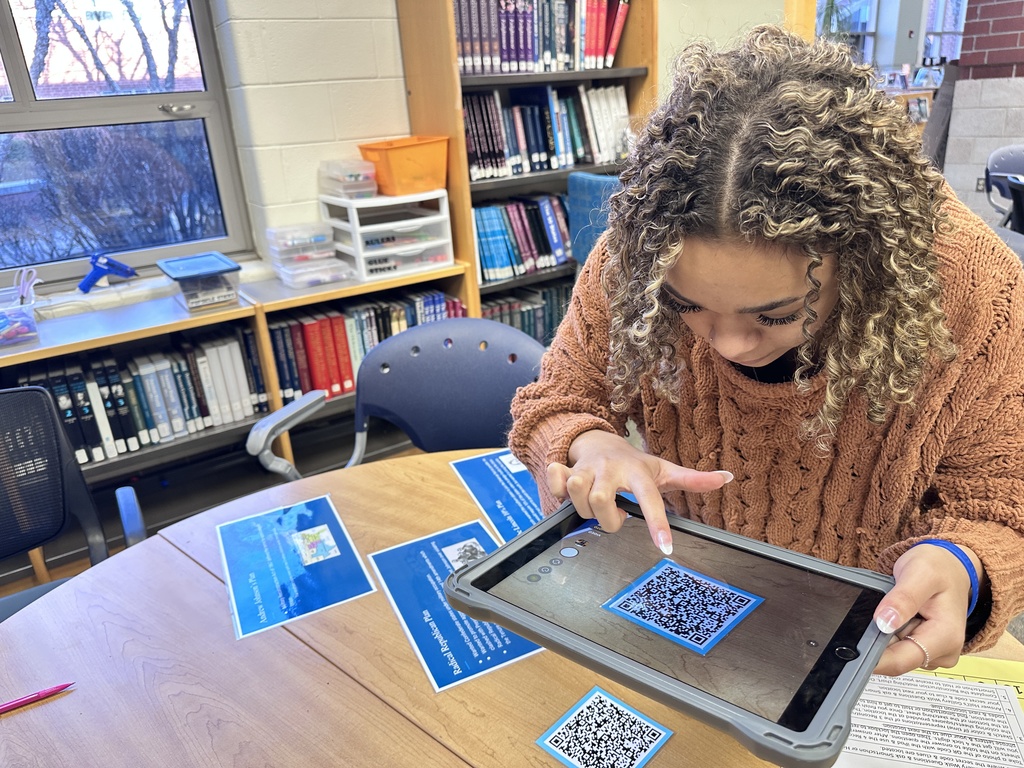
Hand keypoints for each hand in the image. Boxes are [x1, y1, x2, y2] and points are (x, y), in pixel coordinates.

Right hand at [547, 430, 732, 553]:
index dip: (657, 525)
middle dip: (607, 517)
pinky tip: (571, 493)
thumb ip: (692, 479)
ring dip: (586, 509)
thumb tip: (726, 478)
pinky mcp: (565, 468)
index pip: (650, 499)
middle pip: (602, 500)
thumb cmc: (633, 464)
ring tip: (597, 505)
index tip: (665, 549)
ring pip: (578, 494)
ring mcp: (586, 467)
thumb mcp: (663, 471)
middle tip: (615, 514)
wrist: (599, 441)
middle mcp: (611, 468)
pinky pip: (556, 483)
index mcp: (638, 472)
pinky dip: (559, 492)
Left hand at [872, 542, 980, 674]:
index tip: (850, 651)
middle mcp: (942, 652)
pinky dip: (888, 631)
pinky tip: (894, 614)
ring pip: (892, 652)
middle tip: (875, 610)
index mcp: (946, 637)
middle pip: (894, 658)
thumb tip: (884, 622)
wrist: (949, 567)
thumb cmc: (939, 568)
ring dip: (883, 633)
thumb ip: (903, 598)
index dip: (873, 659)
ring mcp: (932, 652)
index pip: (901, 661)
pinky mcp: (922, 647)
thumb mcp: (921, 573)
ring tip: (892, 608)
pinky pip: (895, 646)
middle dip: (877, 638)